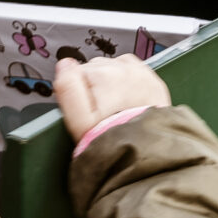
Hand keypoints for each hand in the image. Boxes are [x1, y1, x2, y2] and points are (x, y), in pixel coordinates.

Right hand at [54, 55, 170, 142]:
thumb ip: (67, 89)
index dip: (75, 93)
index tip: (83, 110)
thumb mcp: (78, 120)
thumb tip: (65, 65)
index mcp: (102, 76)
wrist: (144, 151)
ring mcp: (139, 73)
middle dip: (93, 88)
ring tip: (113, 109)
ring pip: (112, 69)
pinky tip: (126, 101)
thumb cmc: (111, 139)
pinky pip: (132, 71)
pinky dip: (126, 83)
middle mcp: (123, 69)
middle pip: (94, 69)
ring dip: (109, 85)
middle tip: (99, 113)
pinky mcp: (152, 80)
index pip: (75, 72)